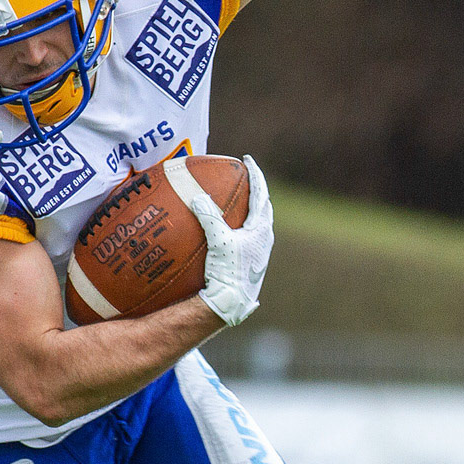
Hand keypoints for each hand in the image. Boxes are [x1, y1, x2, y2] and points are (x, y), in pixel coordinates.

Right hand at [187, 156, 273, 326]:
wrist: (232, 302)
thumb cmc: (229, 272)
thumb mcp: (218, 241)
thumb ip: (209, 217)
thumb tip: (198, 196)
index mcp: (261, 228)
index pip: (261, 194)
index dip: (255, 174)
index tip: (247, 160)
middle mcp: (265, 238)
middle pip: (264, 206)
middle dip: (257, 190)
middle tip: (247, 178)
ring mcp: (260, 251)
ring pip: (260, 222)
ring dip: (253, 208)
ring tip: (242, 201)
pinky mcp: (252, 262)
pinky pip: (251, 236)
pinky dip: (243, 225)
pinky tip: (232, 231)